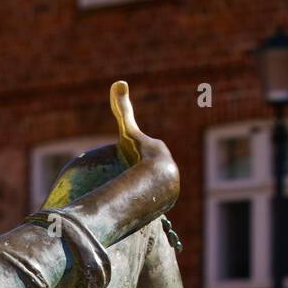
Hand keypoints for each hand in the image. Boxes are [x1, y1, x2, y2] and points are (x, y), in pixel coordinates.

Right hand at [110, 80, 178, 210]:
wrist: (157, 177)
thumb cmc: (141, 154)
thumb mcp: (128, 130)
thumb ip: (123, 109)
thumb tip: (119, 81)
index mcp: (156, 150)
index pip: (145, 149)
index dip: (136, 153)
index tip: (130, 159)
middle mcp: (165, 166)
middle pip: (148, 168)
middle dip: (140, 172)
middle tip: (127, 179)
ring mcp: (167, 184)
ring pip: (151, 185)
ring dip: (142, 189)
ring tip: (130, 195)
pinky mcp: (165, 199)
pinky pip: (153, 199)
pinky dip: (145, 201)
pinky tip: (137, 205)